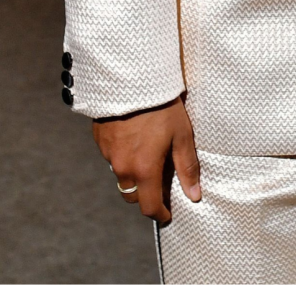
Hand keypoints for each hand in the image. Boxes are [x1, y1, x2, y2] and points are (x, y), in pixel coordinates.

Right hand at [93, 98, 200, 221]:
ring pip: (122, 177)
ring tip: (150, 157)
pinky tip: (136, 141)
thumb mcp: (182, 134)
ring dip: (135, 175)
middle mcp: (122, 168)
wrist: (132, 80)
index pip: (149, 206)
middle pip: (133, 195)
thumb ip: (187, 166)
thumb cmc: (162, 107)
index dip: (160, 214)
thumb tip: (195, 194)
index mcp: (143, 170)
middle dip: (146, 194)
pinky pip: (113, 159)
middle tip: (161, 182)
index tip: (168, 214)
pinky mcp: (100, 141)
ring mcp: (108, 155)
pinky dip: (124, 157)